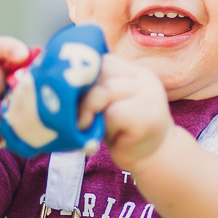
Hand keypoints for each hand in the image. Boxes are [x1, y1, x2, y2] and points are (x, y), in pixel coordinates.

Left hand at [78, 55, 171, 173]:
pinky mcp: (146, 116)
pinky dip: (103, 125)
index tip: (71, 95)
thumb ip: (97, 88)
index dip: (84, 77)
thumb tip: (63, 80)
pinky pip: (113, 113)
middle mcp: (144, 78)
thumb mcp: (109, 103)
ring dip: (88, 109)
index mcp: (135, 71)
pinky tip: (106, 135)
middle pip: (102, 72)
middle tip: (75, 114)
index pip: (104, 61)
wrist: (153, 157)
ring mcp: (149, 95)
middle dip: (82, 93)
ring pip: (105, 90)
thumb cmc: (124, 130)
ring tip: (85, 125)